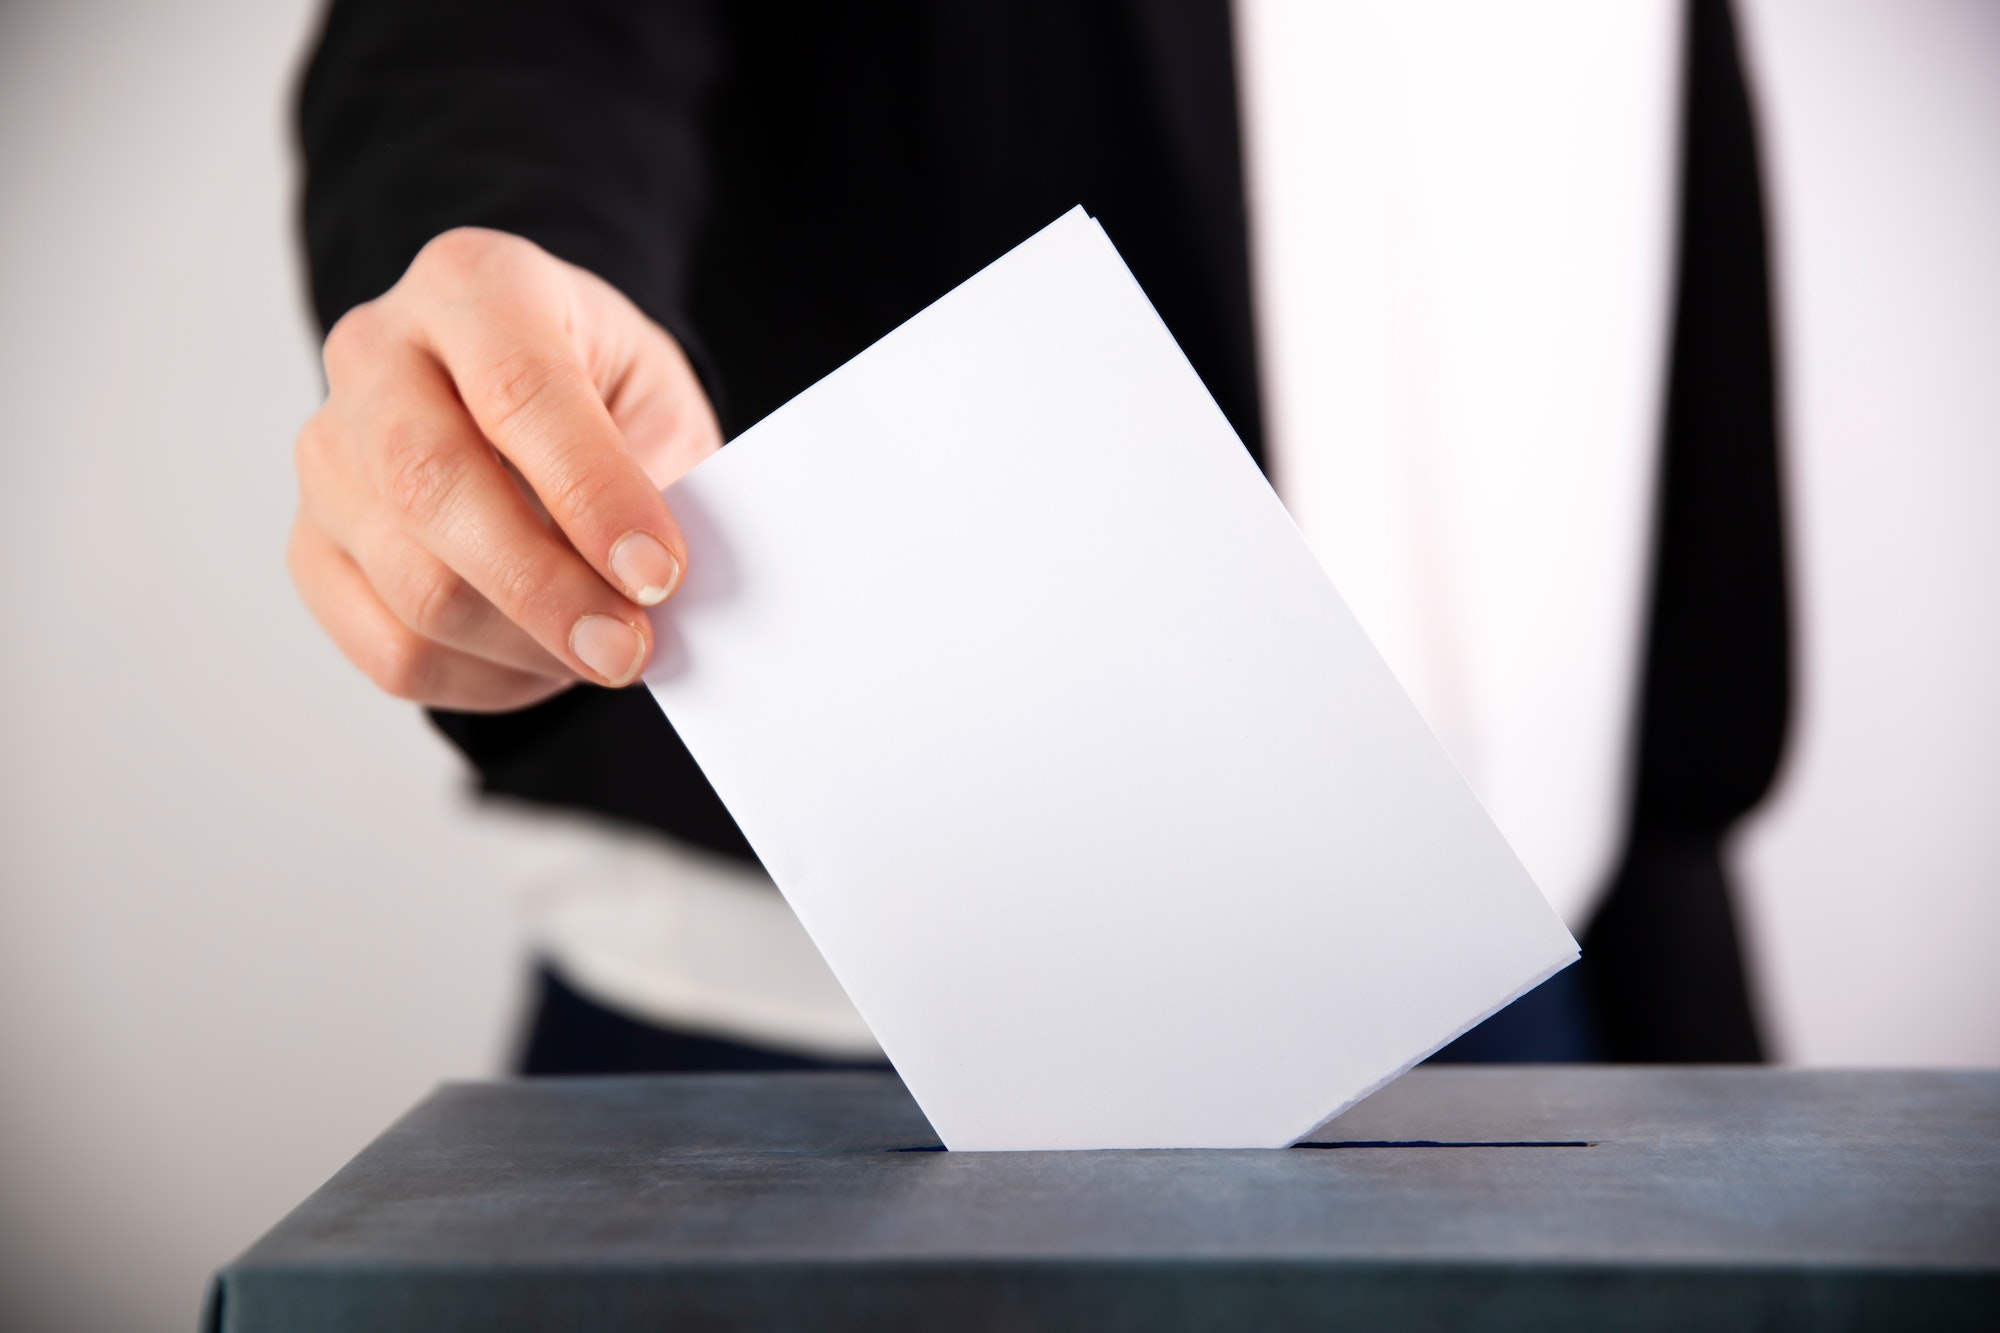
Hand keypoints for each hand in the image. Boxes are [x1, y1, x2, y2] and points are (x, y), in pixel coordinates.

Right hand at [289, 228, 720, 710]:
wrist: (522, 388)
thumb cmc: (602, 390)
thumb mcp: (659, 396)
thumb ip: (660, 474)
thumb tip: (650, 588)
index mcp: (473, 285)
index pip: (519, 392)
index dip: (591, 495)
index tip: (657, 575)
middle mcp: (376, 354)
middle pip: (434, 490)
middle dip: (545, 591)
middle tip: (627, 648)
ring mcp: (327, 451)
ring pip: (412, 586)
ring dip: (525, 646)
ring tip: (601, 650)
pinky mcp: (311, 543)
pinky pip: (389, 646)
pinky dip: (481, 678)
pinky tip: (540, 662)